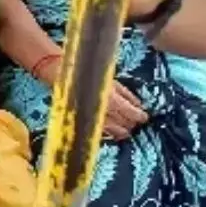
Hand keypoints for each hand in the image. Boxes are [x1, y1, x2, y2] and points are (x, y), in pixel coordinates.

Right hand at [33, 57, 147, 140]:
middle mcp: (103, 111)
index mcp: (111, 99)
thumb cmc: (88, 74)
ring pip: (113, 132)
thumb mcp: (110, 80)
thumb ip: (126, 94)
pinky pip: (101, 132)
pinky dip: (109, 132)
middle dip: (131, 124)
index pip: (131, 113)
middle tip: (135, 122)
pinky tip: (112, 131)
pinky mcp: (83, 122)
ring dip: (122, 131)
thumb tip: (139, 105)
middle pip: (124, 124)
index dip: (139, 116)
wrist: (61, 75)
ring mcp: (93, 118)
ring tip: (125, 129)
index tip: (144, 117)